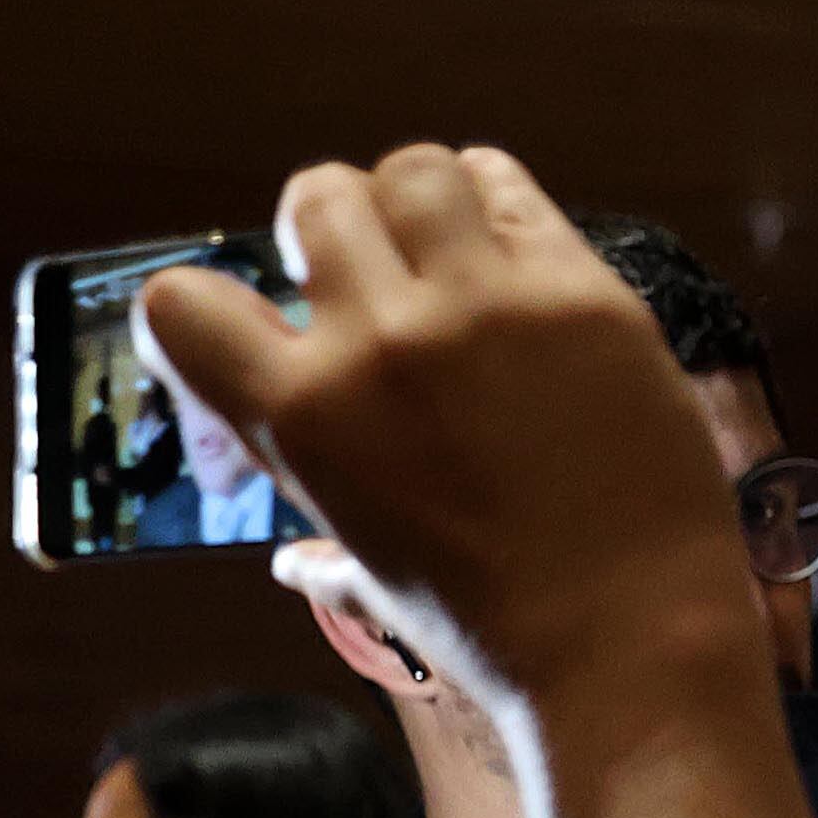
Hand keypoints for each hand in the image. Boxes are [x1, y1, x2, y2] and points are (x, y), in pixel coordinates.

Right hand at [136, 146, 755, 721]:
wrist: (636, 649)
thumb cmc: (502, 635)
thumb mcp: (382, 582)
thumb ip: (328, 545)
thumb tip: (292, 561)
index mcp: (303, 416)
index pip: (181, 302)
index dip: (210, 303)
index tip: (261, 321)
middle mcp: (380, 342)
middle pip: (318, 197)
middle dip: (338, 230)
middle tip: (380, 279)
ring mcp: (484, 307)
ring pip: (416, 169)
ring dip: (421, 202)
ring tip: (450, 254)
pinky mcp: (582, 293)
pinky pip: (513, 190)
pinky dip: (501, 208)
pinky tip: (516, 254)